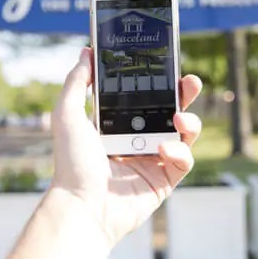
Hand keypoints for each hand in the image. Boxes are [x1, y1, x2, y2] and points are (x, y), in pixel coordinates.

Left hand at [49, 47, 202, 246]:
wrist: (82, 206)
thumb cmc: (71, 164)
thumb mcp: (67, 114)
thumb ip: (77, 81)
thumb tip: (86, 52)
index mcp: (117, 124)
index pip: (143, 96)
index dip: (157, 81)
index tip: (165, 64)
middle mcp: (137, 140)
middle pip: (169, 110)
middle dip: (183, 94)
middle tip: (190, 82)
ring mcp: (152, 160)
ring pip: (184, 134)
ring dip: (189, 121)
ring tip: (180, 117)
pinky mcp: (164, 181)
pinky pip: (184, 161)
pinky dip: (180, 152)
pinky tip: (165, 149)